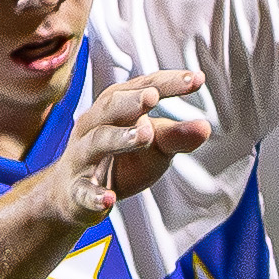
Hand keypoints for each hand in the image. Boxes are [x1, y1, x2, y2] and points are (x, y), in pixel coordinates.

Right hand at [44, 69, 209, 223]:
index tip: (197, 79)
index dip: (168, 83)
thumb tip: (205, 128)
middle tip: (154, 97)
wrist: (74, 196)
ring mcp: (82, 157)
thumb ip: (176, 136)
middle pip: (111, 106)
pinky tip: (109, 199)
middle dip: (132, 101)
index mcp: (116, 109)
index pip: (143, 88)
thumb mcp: (153, 147)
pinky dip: (95, 195)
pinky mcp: (77, 190)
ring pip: (97, 141)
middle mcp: (94, 126)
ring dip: (119, 137)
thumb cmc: (120, 161)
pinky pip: (84, 192)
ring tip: (145, 135)